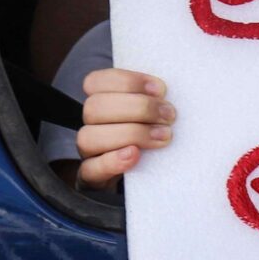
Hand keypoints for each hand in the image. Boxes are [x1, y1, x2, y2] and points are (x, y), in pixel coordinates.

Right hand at [75, 67, 173, 186]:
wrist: (148, 178)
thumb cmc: (155, 135)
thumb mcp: (155, 113)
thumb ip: (155, 99)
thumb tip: (168, 92)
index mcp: (101, 102)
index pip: (94, 82)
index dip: (127, 81)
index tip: (160, 89)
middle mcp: (91, 125)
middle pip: (95, 107)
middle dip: (138, 108)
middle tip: (169, 116)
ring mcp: (89, 152)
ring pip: (89, 136)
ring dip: (131, 133)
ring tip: (163, 137)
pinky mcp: (92, 178)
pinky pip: (90, 169)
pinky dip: (112, 161)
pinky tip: (134, 155)